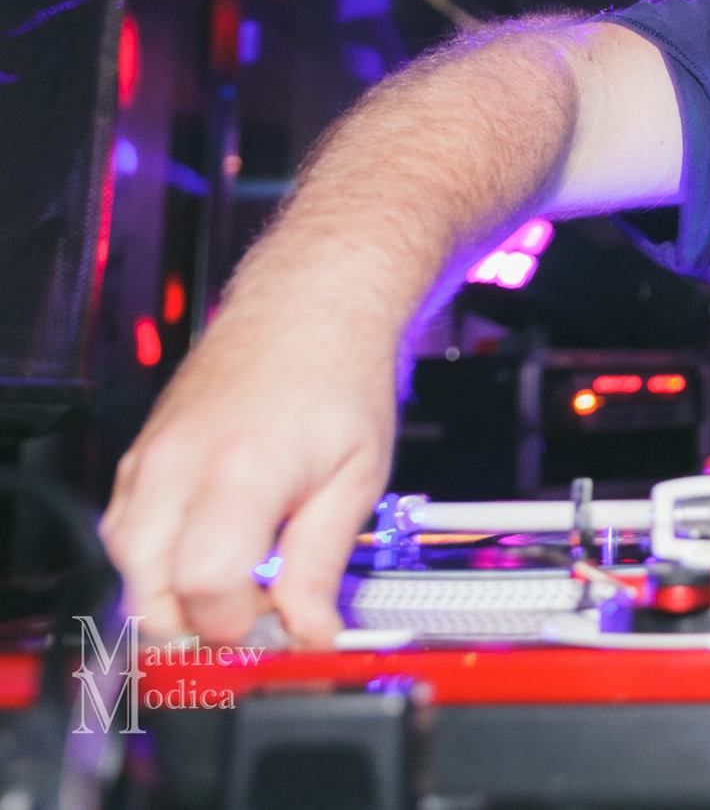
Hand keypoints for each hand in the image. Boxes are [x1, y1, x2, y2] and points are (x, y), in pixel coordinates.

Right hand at [98, 310, 394, 646]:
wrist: (311, 306)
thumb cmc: (340, 374)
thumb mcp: (357, 478)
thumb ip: (323, 562)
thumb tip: (311, 630)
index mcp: (241, 472)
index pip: (205, 589)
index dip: (238, 626)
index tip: (276, 624)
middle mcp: (180, 465)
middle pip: (148, 592)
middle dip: (200, 623)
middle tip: (258, 610)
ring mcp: (151, 459)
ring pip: (127, 567)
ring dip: (174, 592)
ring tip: (240, 576)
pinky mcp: (140, 456)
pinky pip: (124, 531)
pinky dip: (158, 557)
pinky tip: (211, 544)